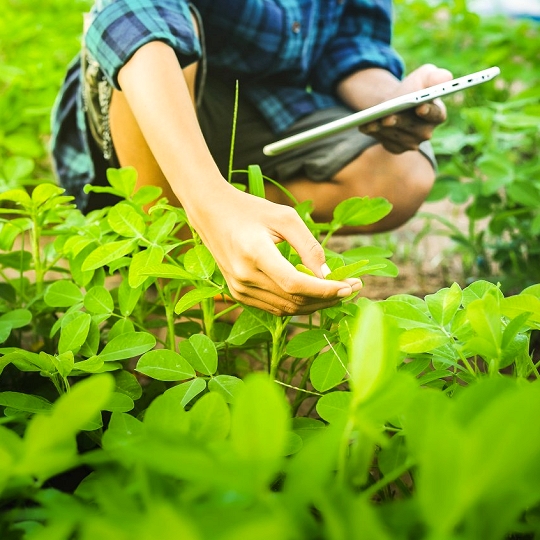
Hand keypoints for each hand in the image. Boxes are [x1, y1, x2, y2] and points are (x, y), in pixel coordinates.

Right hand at [187, 184, 361, 315]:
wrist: (211, 213)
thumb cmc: (251, 209)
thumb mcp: (284, 217)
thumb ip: (309, 246)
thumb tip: (329, 275)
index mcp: (255, 253)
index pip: (296, 284)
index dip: (325, 290)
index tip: (350, 286)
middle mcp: (244, 276)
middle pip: (294, 300)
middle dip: (327, 298)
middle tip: (352, 288)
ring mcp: (239, 288)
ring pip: (286, 309)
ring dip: (315, 304)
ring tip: (337, 292)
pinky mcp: (238, 293)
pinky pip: (274, 308)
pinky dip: (297, 305)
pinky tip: (314, 295)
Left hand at [359, 64, 452, 153]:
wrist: (394, 102)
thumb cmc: (413, 87)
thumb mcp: (425, 76)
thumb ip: (436, 76)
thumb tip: (446, 78)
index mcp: (437, 114)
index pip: (436, 115)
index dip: (429, 112)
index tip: (420, 107)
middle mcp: (426, 132)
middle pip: (413, 129)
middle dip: (399, 122)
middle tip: (387, 117)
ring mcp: (411, 142)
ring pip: (396, 136)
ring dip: (383, 129)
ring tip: (371, 121)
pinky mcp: (396, 148)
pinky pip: (384, 142)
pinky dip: (374, 133)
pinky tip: (365, 126)